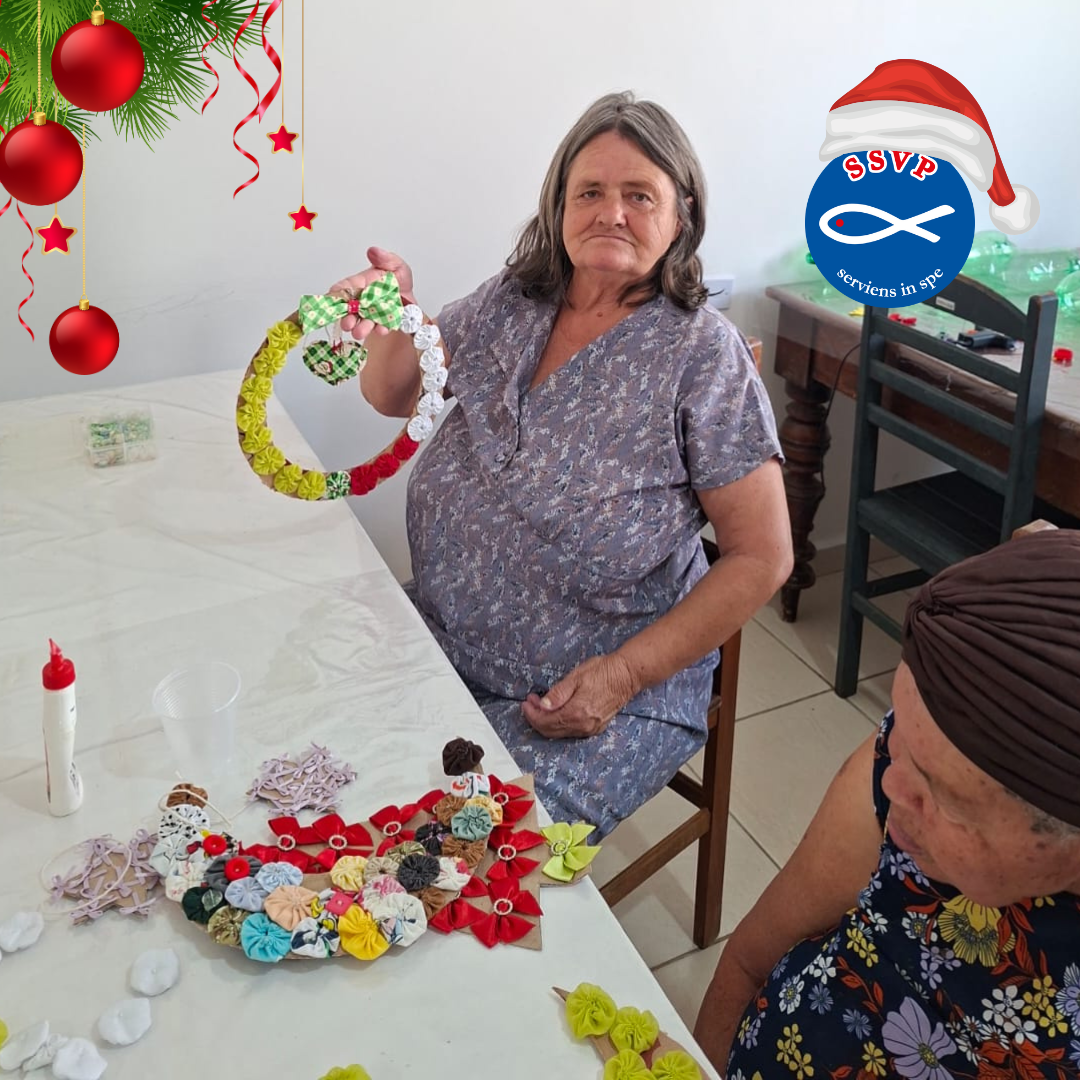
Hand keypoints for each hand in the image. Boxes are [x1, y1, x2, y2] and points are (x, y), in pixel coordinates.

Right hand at [328, 246, 415, 341]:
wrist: (412, 299)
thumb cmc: (399, 282)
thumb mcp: (396, 266)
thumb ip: (385, 259)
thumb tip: (373, 251)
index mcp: (360, 285)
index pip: (343, 289)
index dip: (336, 294)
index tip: (332, 299)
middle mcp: (362, 302)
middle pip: (349, 310)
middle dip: (346, 317)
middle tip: (347, 323)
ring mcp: (370, 315)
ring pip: (361, 322)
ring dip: (360, 328)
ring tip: (359, 332)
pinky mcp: (381, 325)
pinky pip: (379, 328)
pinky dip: (380, 329)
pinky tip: (382, 329)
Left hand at [521, 654, 637, 738]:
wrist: (627, 676)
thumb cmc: (603, 672)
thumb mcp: (576, 677)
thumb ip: (558, 694)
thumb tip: (542, 706)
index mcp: (576, 713)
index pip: (545, 721)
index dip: (531, 714)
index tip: (526, 703)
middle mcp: (583, 726)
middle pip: (551, 731)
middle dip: (536, 718)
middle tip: (531, 703)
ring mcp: (590, 729)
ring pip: (560, 733)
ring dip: (547, 722)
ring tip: (541, 706)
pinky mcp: (596, 727)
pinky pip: (571, 732)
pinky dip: (560, 724)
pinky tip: (557, 712)